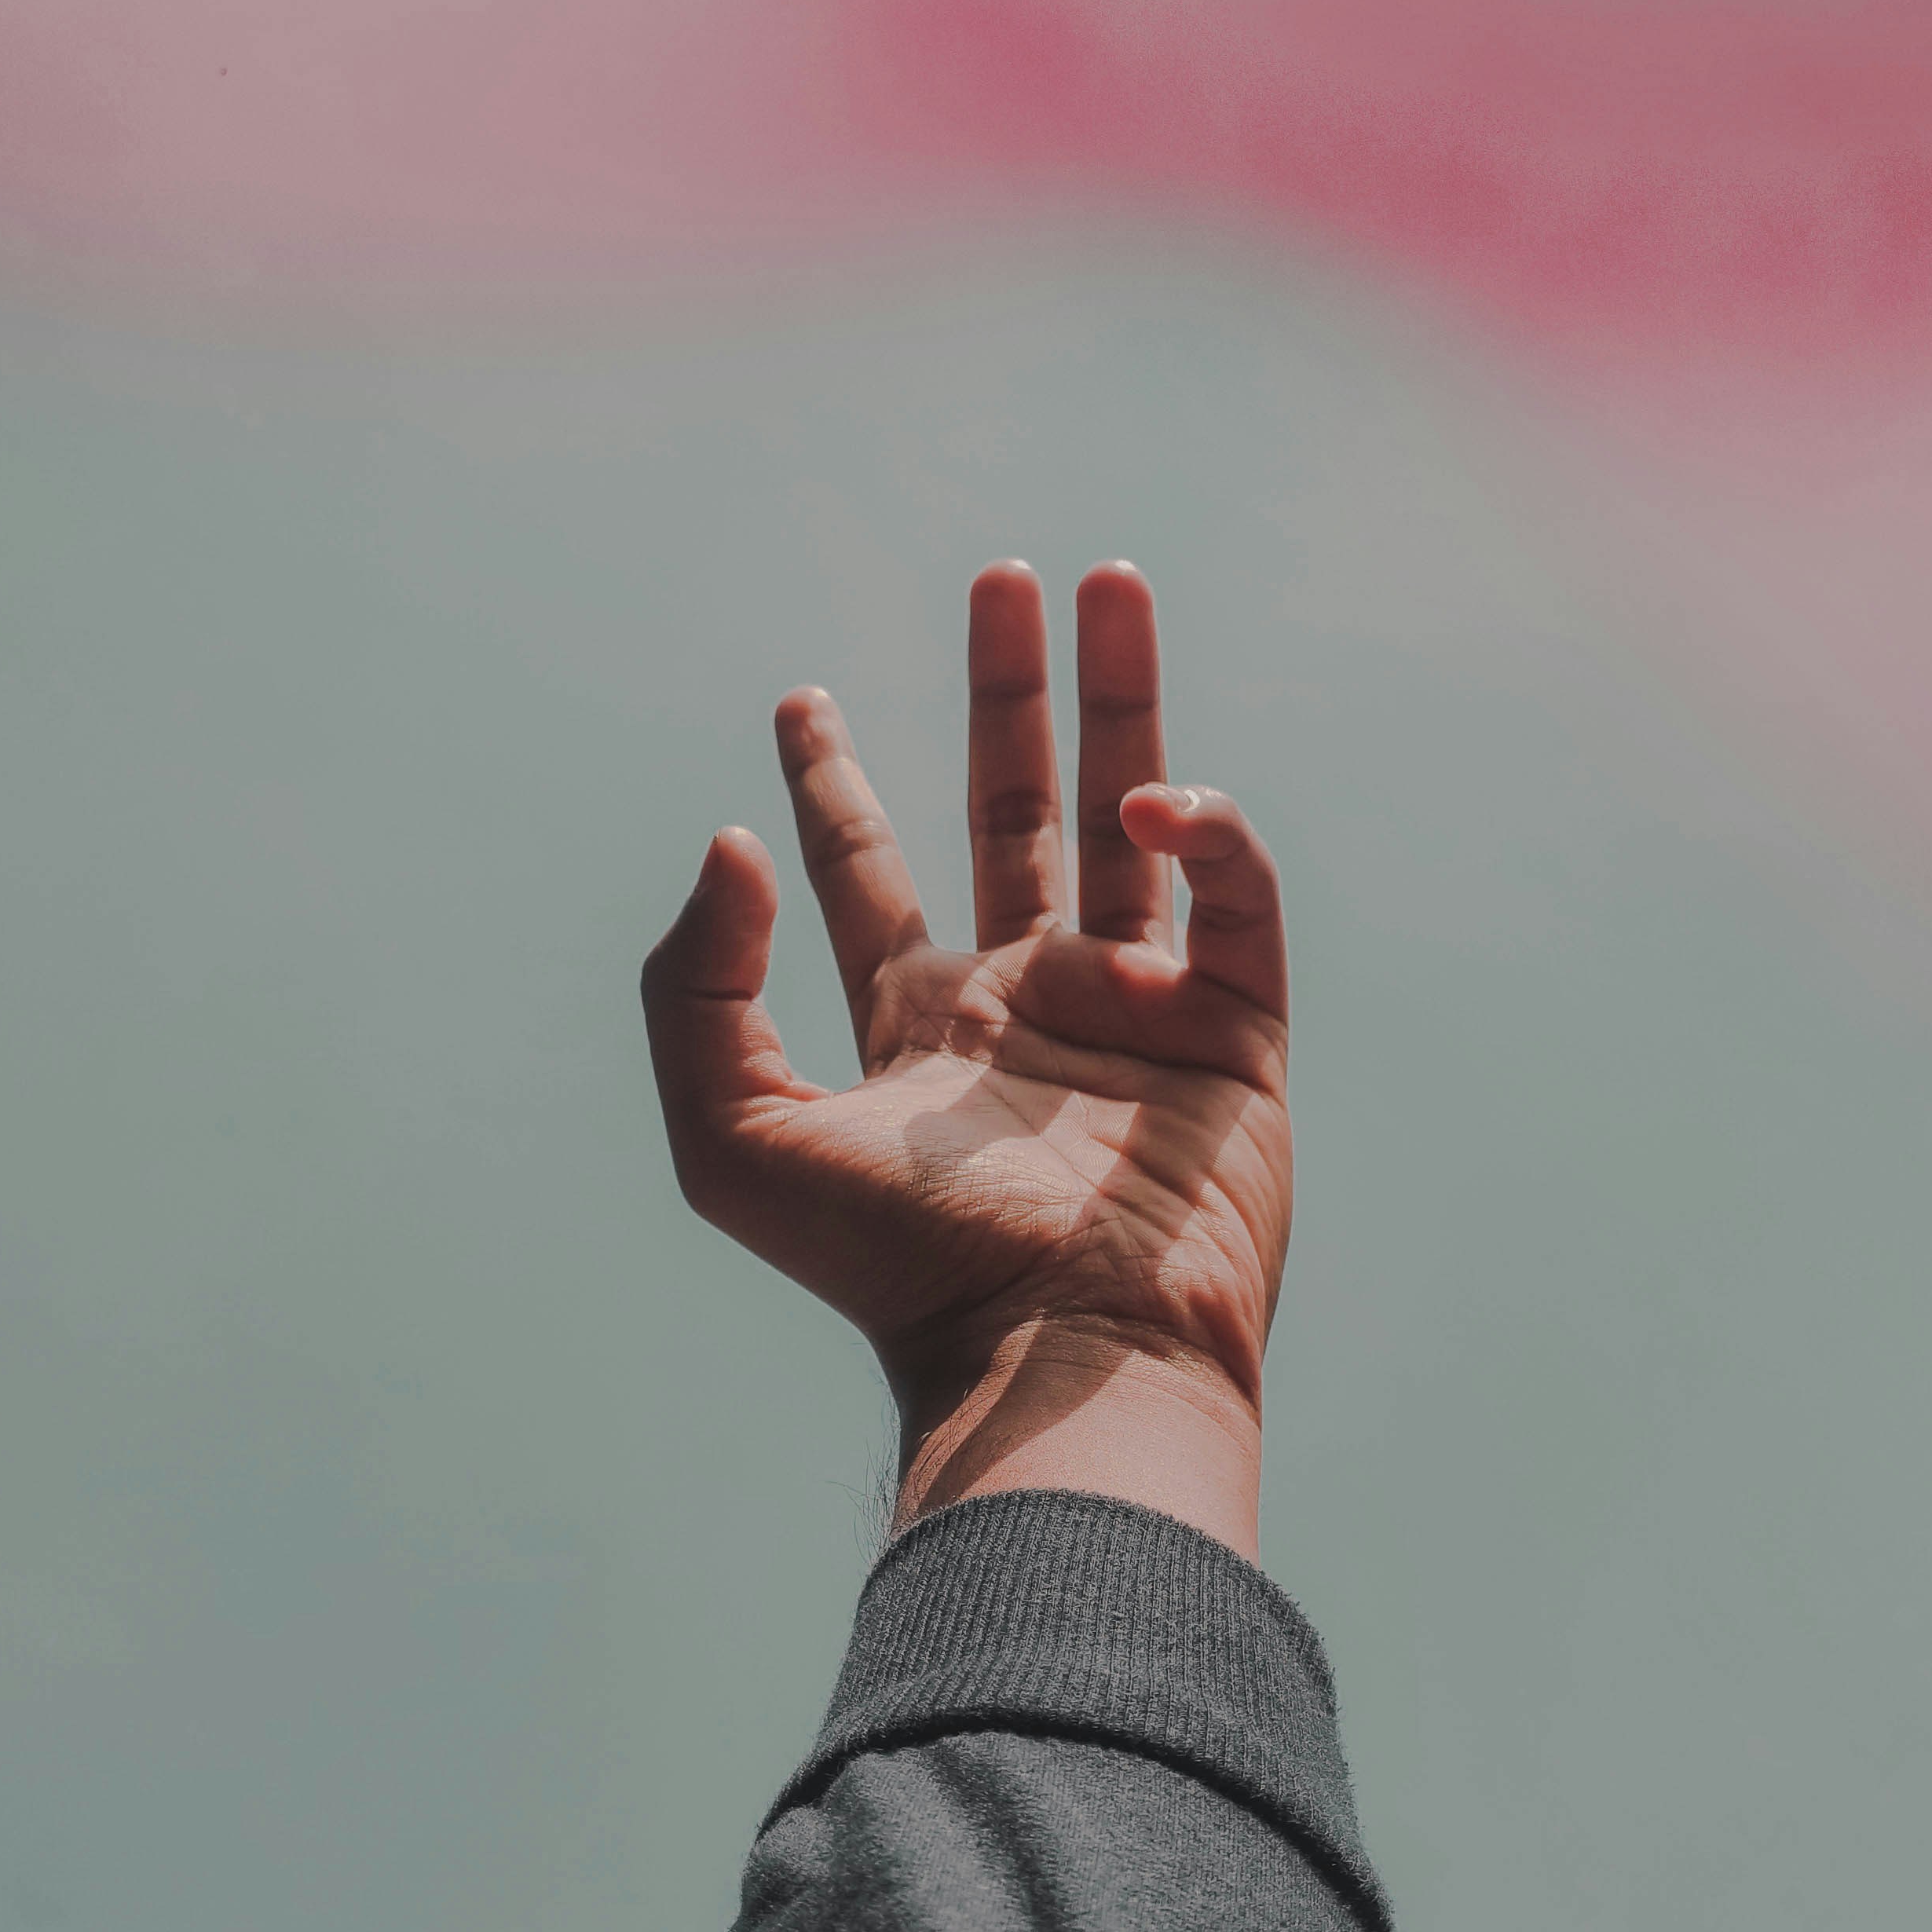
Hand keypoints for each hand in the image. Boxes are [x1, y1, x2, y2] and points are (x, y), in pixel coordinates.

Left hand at [641, 560, 1290, 1557]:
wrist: (1060, 1352)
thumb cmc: (895, 1268)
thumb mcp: (732, 1138)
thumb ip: (695, 987)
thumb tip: (726, 845)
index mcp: (916, 1025)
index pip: (865, 874)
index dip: (827, 785)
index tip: (796, 698)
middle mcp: (1026, 1003)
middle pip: (1014, 813)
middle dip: (1005, 697)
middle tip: (1001, 580)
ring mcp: (1135, 1011)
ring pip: (1134, 822)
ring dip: (1124, 700)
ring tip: (1108, 578)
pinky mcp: (1236, 1032)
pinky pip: (1234, 898)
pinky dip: (1208, 832)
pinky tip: (1160, 805)